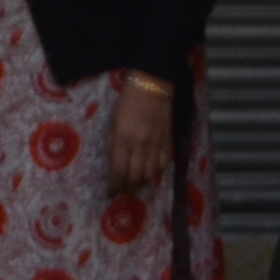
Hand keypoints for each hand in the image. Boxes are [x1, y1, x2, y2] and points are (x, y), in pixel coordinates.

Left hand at [106, 77, 171, 193]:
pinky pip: (163, 165)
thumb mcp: (112, 123)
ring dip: (141, 183)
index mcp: (123, 138)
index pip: (118, 171)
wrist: (152, 86)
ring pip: (150, 175)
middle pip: (135, 177)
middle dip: (127, 187)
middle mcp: (140, 145)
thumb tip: (114, 166)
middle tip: (123, 189)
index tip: (111, 192)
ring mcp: (156, 144)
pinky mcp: (168, 141)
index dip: (114, 186)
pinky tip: (150, 172)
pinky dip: (156, 173)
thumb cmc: (127, 103)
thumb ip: (113, 145)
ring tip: (135, 183)